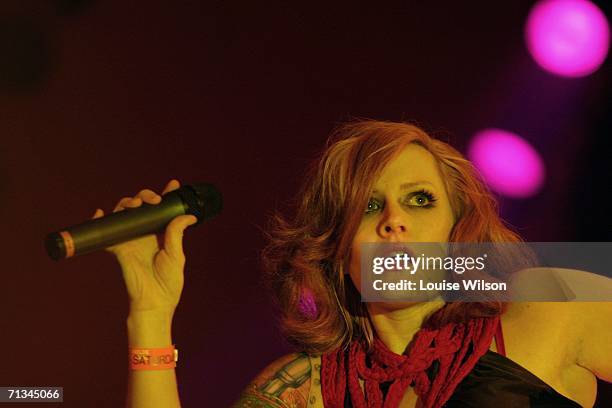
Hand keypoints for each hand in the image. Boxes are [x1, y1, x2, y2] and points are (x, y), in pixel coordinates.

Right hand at [93, 179, 197, 313]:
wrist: (154, 302)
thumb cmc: (168, 282)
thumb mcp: (176, 254)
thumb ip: (177, 233)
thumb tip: (188, 215)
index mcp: (161, 234)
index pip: (162, 210)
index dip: (166, 195)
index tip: (173, 184)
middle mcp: (145, 233)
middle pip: (141, 206)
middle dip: (145, 195)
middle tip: (154, 199)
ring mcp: (130, 239)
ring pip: (124, 213)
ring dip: (127, 203)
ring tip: (135, 204)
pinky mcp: (118, 248)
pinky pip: (106, 232)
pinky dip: (100, 220)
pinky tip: (101, 213)